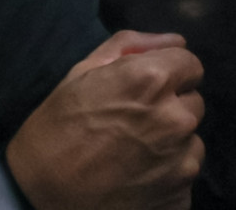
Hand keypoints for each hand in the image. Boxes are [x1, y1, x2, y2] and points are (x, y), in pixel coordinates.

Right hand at [5, 30, 205, 209]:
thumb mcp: (80, 73)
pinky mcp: (183, 195)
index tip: (144, 86)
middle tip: (132, 120)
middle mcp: (176, 118)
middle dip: (170, 105)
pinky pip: (184, 173)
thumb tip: (174, 40)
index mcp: (151, 81)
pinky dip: (166, 172)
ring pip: (191, 140)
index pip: (190, 63)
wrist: (42, 196)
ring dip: (171, 141)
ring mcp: (183, 161)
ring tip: (132, 151)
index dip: (167, 71)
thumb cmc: (55, 127)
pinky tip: (135, 175)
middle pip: (193, 101)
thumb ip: (130, 47)